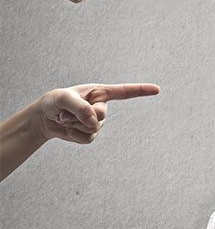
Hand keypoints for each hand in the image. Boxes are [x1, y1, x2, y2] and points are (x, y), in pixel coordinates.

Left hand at [33, 83, 159, 143]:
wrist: (44, 118)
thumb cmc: (54, 102)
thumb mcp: (63, 99)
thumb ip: (80, 108)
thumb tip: (94, 121)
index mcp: (99, 92)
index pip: (124, 92)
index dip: (141, 90)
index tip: (157, 89)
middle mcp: (101, 106)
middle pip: (102, 115)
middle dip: (83, 116)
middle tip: (66, 113)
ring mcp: (97, 121)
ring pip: (93, 128)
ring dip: (74, 126)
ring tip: (63, 119)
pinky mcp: (89, 134)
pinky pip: (87, 139)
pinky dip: (73, 135)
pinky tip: (66, 129)